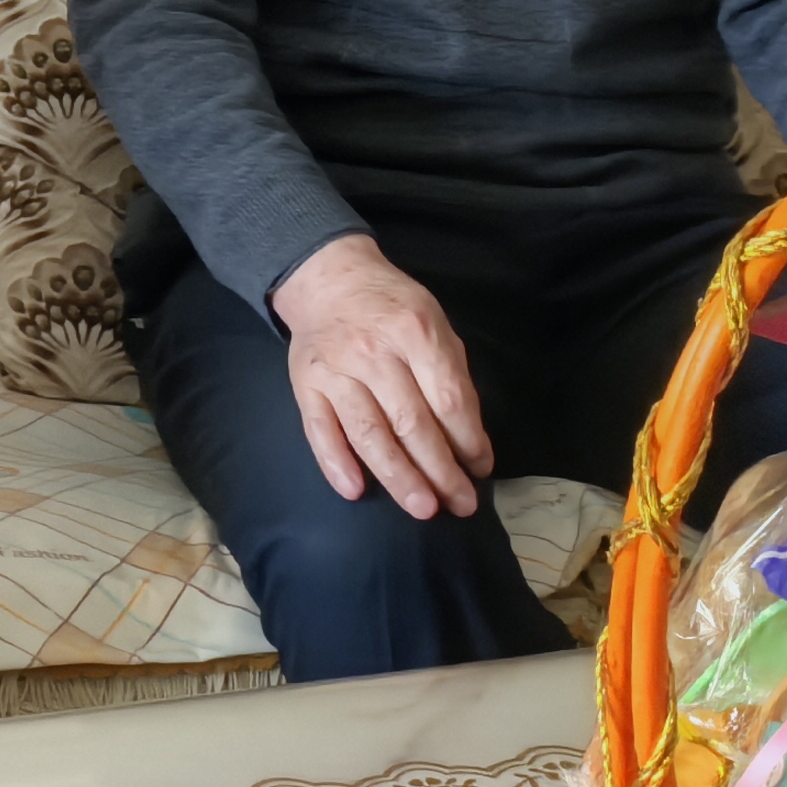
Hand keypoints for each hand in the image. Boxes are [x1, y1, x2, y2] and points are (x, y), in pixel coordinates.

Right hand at [267, 235, 492, 520]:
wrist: (328, 278)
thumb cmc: (391, 306)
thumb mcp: (434, 322)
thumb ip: (450, 374)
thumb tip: (468, 439)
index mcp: (415, 332)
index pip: (448, 399)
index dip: (468, 440)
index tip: (480, 469)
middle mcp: (374, 352)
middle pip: (412, 423)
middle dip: (440, 471)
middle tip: (460, 504)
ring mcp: (336, 370)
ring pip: (369, 434)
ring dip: (398, 477)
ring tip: (423, 508)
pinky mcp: (306, 385)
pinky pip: (320, 430)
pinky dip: (336, 463)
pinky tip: (355, 491)